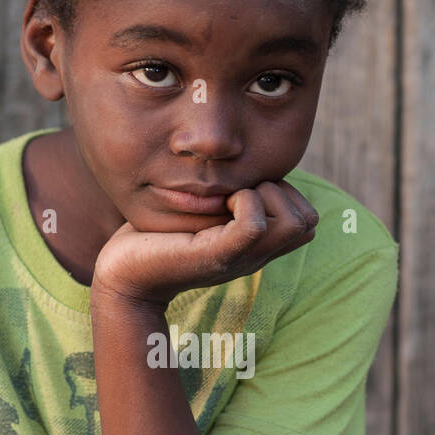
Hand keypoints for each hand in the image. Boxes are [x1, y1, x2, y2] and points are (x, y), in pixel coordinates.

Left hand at [92, 180, 318, 306]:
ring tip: (230, 197)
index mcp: (256, 246)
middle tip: (238, 191)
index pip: (307, 218)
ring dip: (267, 194)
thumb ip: (225, 195)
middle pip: (310, 221)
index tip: (243, 188)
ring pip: (297, 222)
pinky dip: (244, 201)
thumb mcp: (201, 212)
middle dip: (283, 190)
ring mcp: (241, 258)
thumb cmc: (156, 237)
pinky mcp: (218, 257)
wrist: (123, 274)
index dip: (285, 192)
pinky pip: (257, 224)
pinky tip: (219, 203)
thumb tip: (241, 161)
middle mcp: (256, 255)